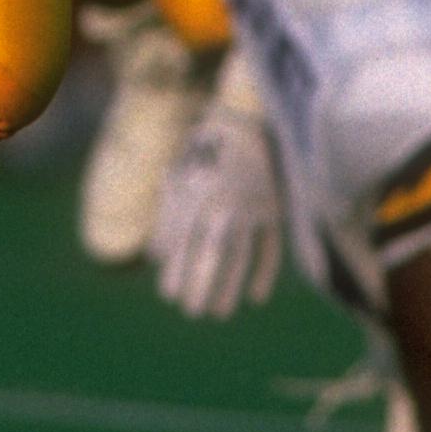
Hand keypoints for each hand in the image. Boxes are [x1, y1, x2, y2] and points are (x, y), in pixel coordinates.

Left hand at [149, 105, 282, 319]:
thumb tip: (156, 257)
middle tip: (191, 312)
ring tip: (218, 313)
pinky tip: (256, 297)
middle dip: (200, 282)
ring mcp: (251, 204)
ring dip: (230, 284)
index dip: (176, 269)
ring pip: (241, 251)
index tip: (169, 296)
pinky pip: (271, 244)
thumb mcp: (180, 173)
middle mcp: (223, 199)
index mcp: (196, 190)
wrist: (246, 118)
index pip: (184, 238)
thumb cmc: (204, 150)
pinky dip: (265, 271)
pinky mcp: (274, 207)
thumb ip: (168, 214)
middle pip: (211, 249)